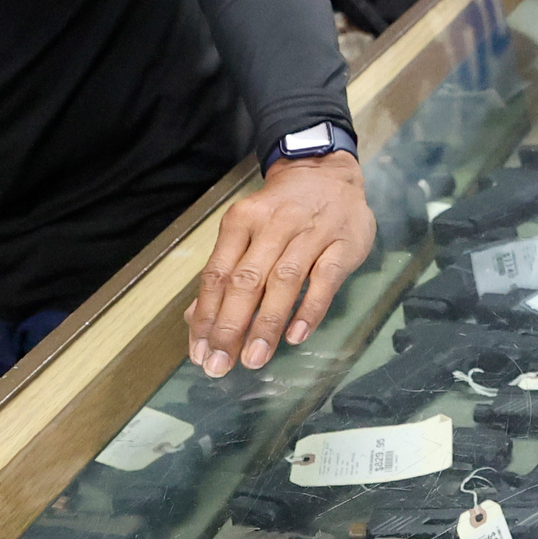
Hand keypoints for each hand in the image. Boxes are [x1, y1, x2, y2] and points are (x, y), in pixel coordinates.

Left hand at [186, 151, 375, 374]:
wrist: (327, 173)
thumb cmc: (281, 211)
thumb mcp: (245, 232)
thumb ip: (224, 274)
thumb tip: (195, 318)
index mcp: (241, 222)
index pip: (217, 274)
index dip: (206, 316)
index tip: (199, 351)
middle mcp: (273, 225)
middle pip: (246, 281)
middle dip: (230, 327)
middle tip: (220, 364)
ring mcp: (311, 233)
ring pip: (284, 282)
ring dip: (267, 324)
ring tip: (254, 359)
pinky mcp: (342, 244)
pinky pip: (324, 279)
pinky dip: (309, 309)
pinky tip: (295, 336)